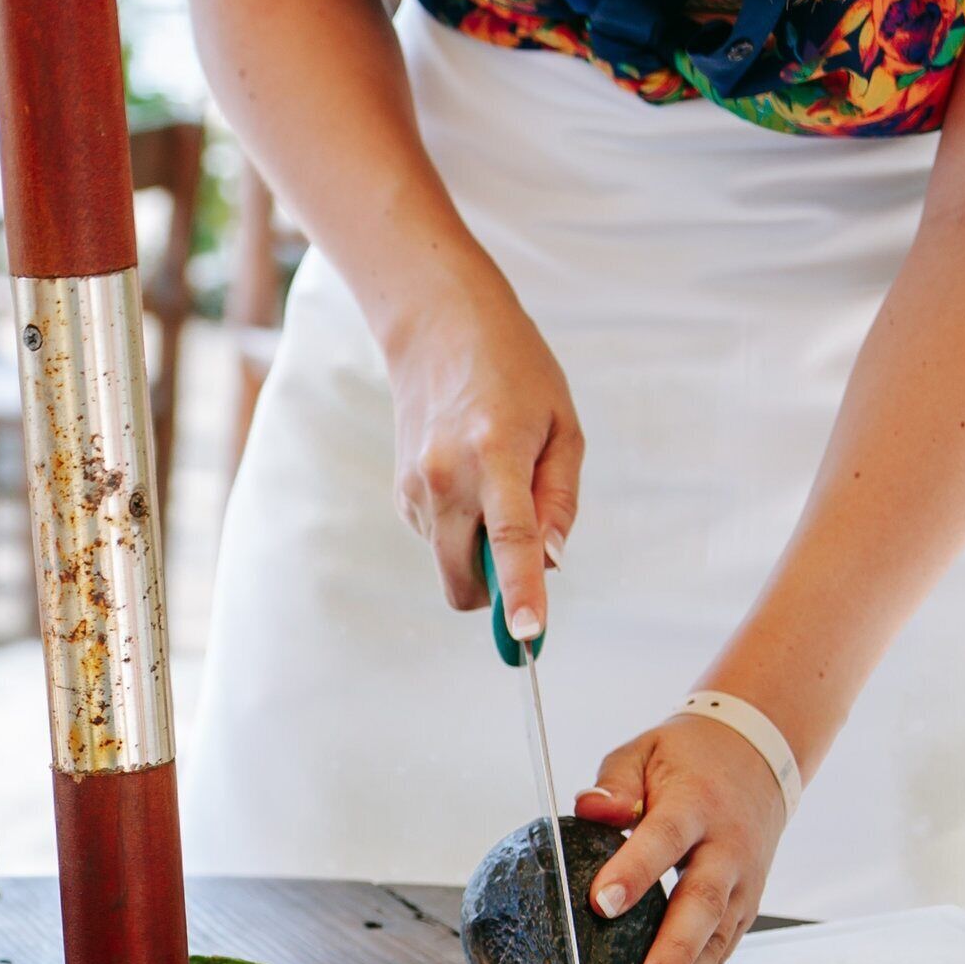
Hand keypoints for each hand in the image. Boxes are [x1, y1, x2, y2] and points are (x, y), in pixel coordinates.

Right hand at [383, 290, 580, 641]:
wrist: (438, 328)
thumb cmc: (515, 371)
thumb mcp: (563, 425)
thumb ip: (560, 499)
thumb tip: (553, 561)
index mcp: (494, 454)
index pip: (509, 540)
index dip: (520, 592)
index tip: (527, 635)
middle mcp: (445, 477)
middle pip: (463, 579)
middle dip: (493, 593)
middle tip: (527, 564)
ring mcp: (415, 488)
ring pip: (450, 562)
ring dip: (478, 549)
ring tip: (496, 480)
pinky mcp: (401, 494)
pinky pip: (438, 539)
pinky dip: (460, 527)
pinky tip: (469, 476)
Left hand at [574, 713, 794, 963]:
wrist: (761, 755)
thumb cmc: (688, 758)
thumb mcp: (646, 751)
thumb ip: (615, 782)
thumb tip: (587, 809)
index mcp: (696, 804)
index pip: (664, 839)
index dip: (636, 870)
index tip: (601, 903)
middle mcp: (726, 849)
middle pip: (702, 905)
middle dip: (673, 952)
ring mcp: (742, 884)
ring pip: (717, 942)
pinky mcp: (745, 908)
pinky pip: (721, 953)